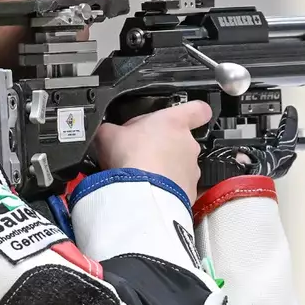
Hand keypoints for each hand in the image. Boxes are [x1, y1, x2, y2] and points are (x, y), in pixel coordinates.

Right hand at [92, 100, 212, 202]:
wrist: (141, 194)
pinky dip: (166, 189)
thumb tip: (106, 132)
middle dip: (163, 146)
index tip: (186, 115)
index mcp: (173, 122)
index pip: (198, 109)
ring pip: (180, 165)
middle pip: (181, 140)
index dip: (194, 111)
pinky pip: (178, 187)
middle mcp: (188, 144)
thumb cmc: (131, 158)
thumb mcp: (109, 135)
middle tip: (141, 154)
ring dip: (164, 169)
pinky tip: (148, 191)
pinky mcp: (189, 191)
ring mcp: (191, 169)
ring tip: (142, 176)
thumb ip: (112, 129)